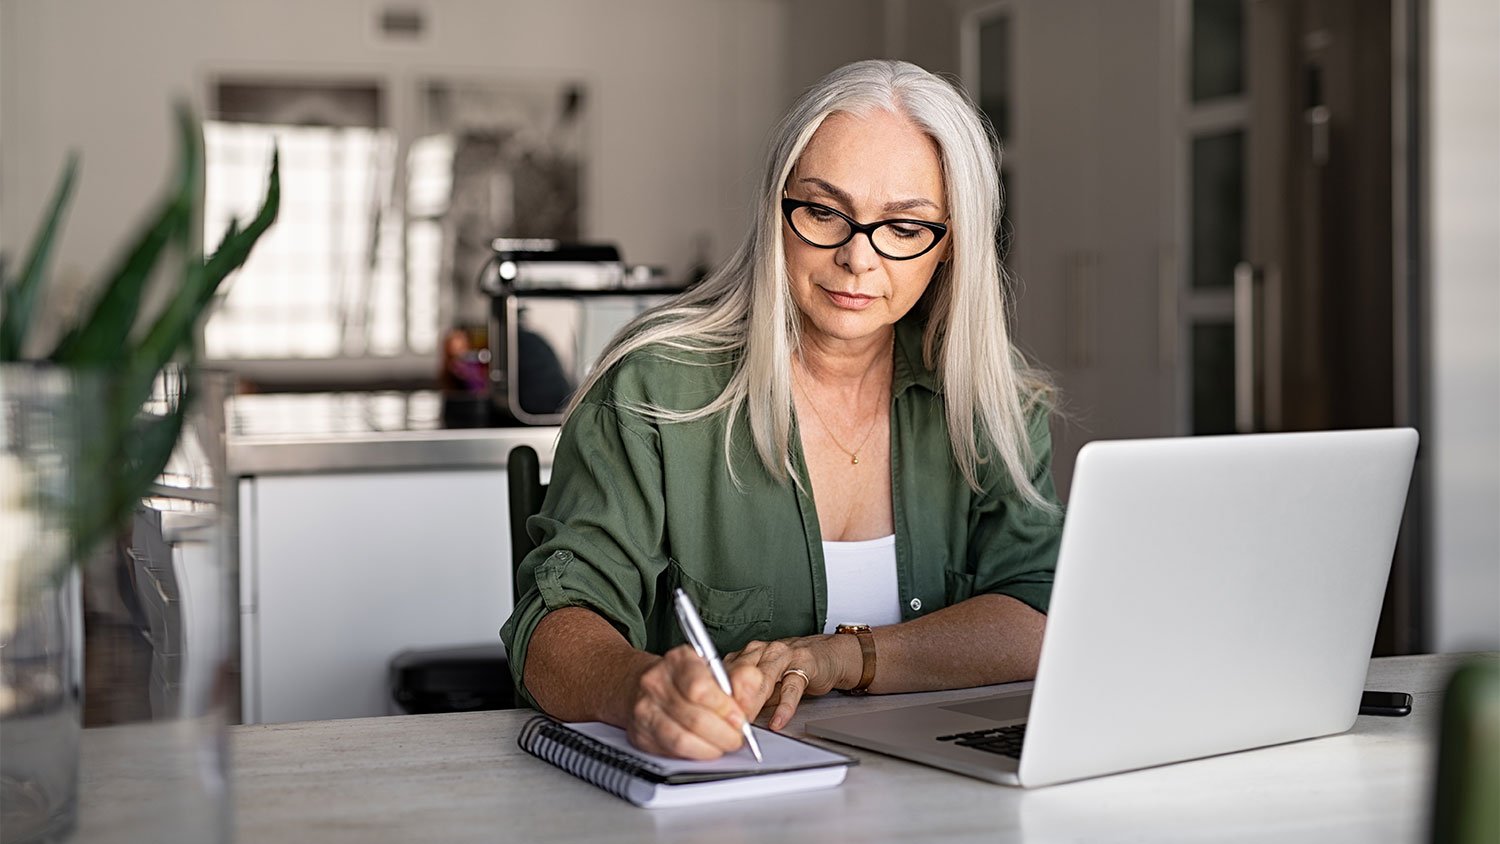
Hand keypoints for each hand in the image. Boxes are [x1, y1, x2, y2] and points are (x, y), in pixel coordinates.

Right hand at [623, 644, 765, 759]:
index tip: (740, 719)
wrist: (645, 683)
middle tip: (737, 737)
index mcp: (678, 660)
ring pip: (682, 739)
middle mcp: (656, 682)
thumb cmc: (686, 677)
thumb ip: (740, 680)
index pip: (700, 688)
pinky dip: (694, 754)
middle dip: (724, 734)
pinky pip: (671, 751)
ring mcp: (645, 709)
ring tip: (723, 744)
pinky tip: (705, 748)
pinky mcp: (641, 734)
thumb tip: (750, 701)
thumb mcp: (715, 668)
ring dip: (711, 748)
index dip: (725, 709)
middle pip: (694, 718)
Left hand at [727, 634, 855, 730]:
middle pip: (741, 674)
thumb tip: (725, 718)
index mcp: (747, 654)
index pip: (726, 673)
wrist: (826, 655)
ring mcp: (783, 655)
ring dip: (753, 702)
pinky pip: (791, 688)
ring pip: (763, 678)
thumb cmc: (791, 669)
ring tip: (747, 722)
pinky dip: (784, 707)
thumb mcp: (764, 682)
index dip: (718, 695)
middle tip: (727, 722)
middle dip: (732, 700)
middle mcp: (763, 651)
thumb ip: (746, 696)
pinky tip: (778, 721)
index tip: (712, 716)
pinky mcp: (804, 665)